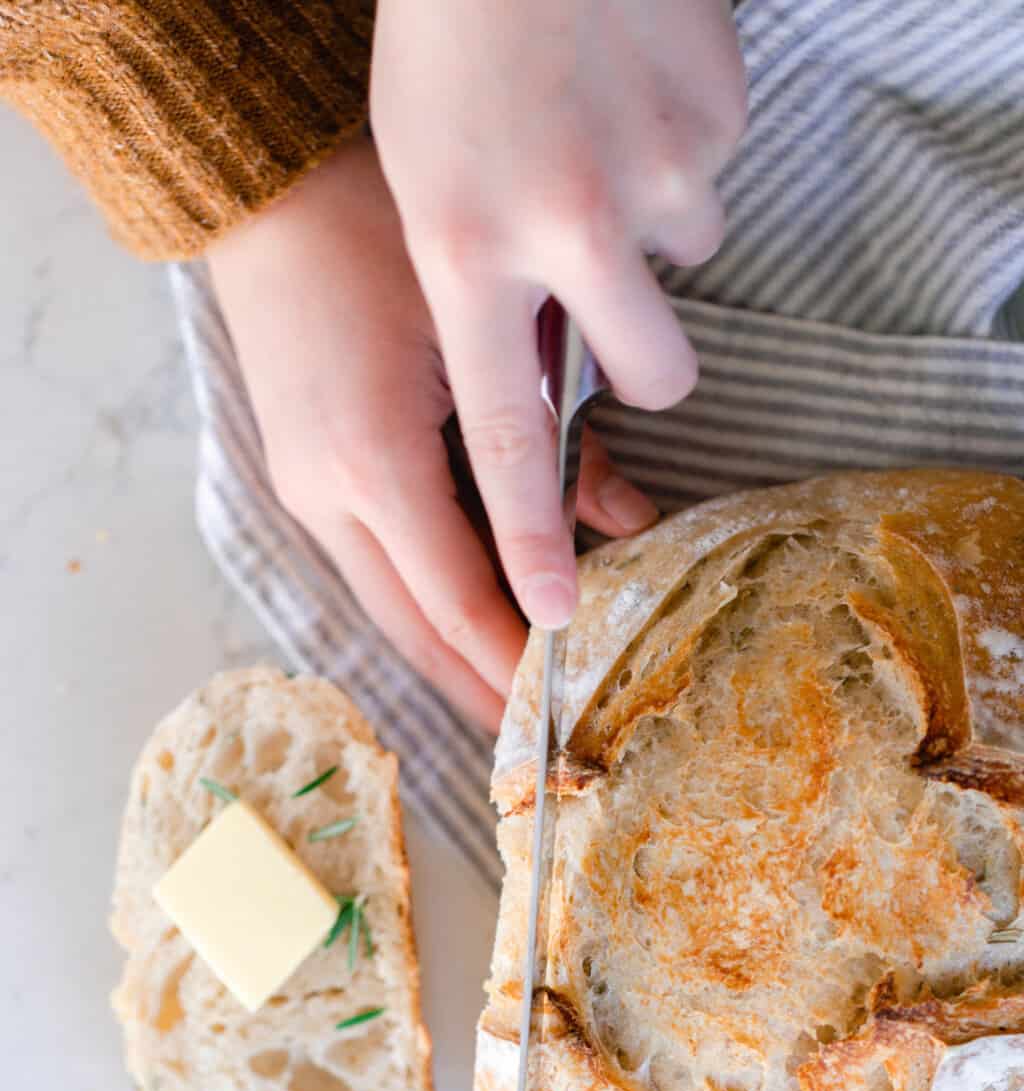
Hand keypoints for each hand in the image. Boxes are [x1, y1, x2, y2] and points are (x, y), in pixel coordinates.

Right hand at [208, 139, 656, 730]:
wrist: (264, 192)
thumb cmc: (381, 235)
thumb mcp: (488, 332)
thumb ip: (558, 438)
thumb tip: (631, 523)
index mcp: (373, 460)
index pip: (458, 599)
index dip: (511, 657)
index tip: (562, 703)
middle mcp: (326, 495)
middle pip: (413, 627)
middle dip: (475, 684)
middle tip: (534, 733)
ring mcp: (304, 490)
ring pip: (389, 604)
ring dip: (449, 650)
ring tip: (507, 689)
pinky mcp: (303, 475)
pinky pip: (374, 564)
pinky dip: (426, 599)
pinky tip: (468, 616)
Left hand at [371, 0, 745, 628]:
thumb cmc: (440, 51)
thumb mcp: (423, 194)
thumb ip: (482, 305)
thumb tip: (554, 398)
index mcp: (461, 256)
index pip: (500, 439)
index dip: (528, 541)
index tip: (551, 620)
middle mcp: (561, 229)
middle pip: (652, 374)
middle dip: (646, 357)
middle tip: (612, 294)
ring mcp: (648, 170)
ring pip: (687, 265)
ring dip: (651, 225)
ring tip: (591, 135)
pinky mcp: (713, 113)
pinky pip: (715, 179)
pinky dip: (679, 149)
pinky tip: (625, 86)